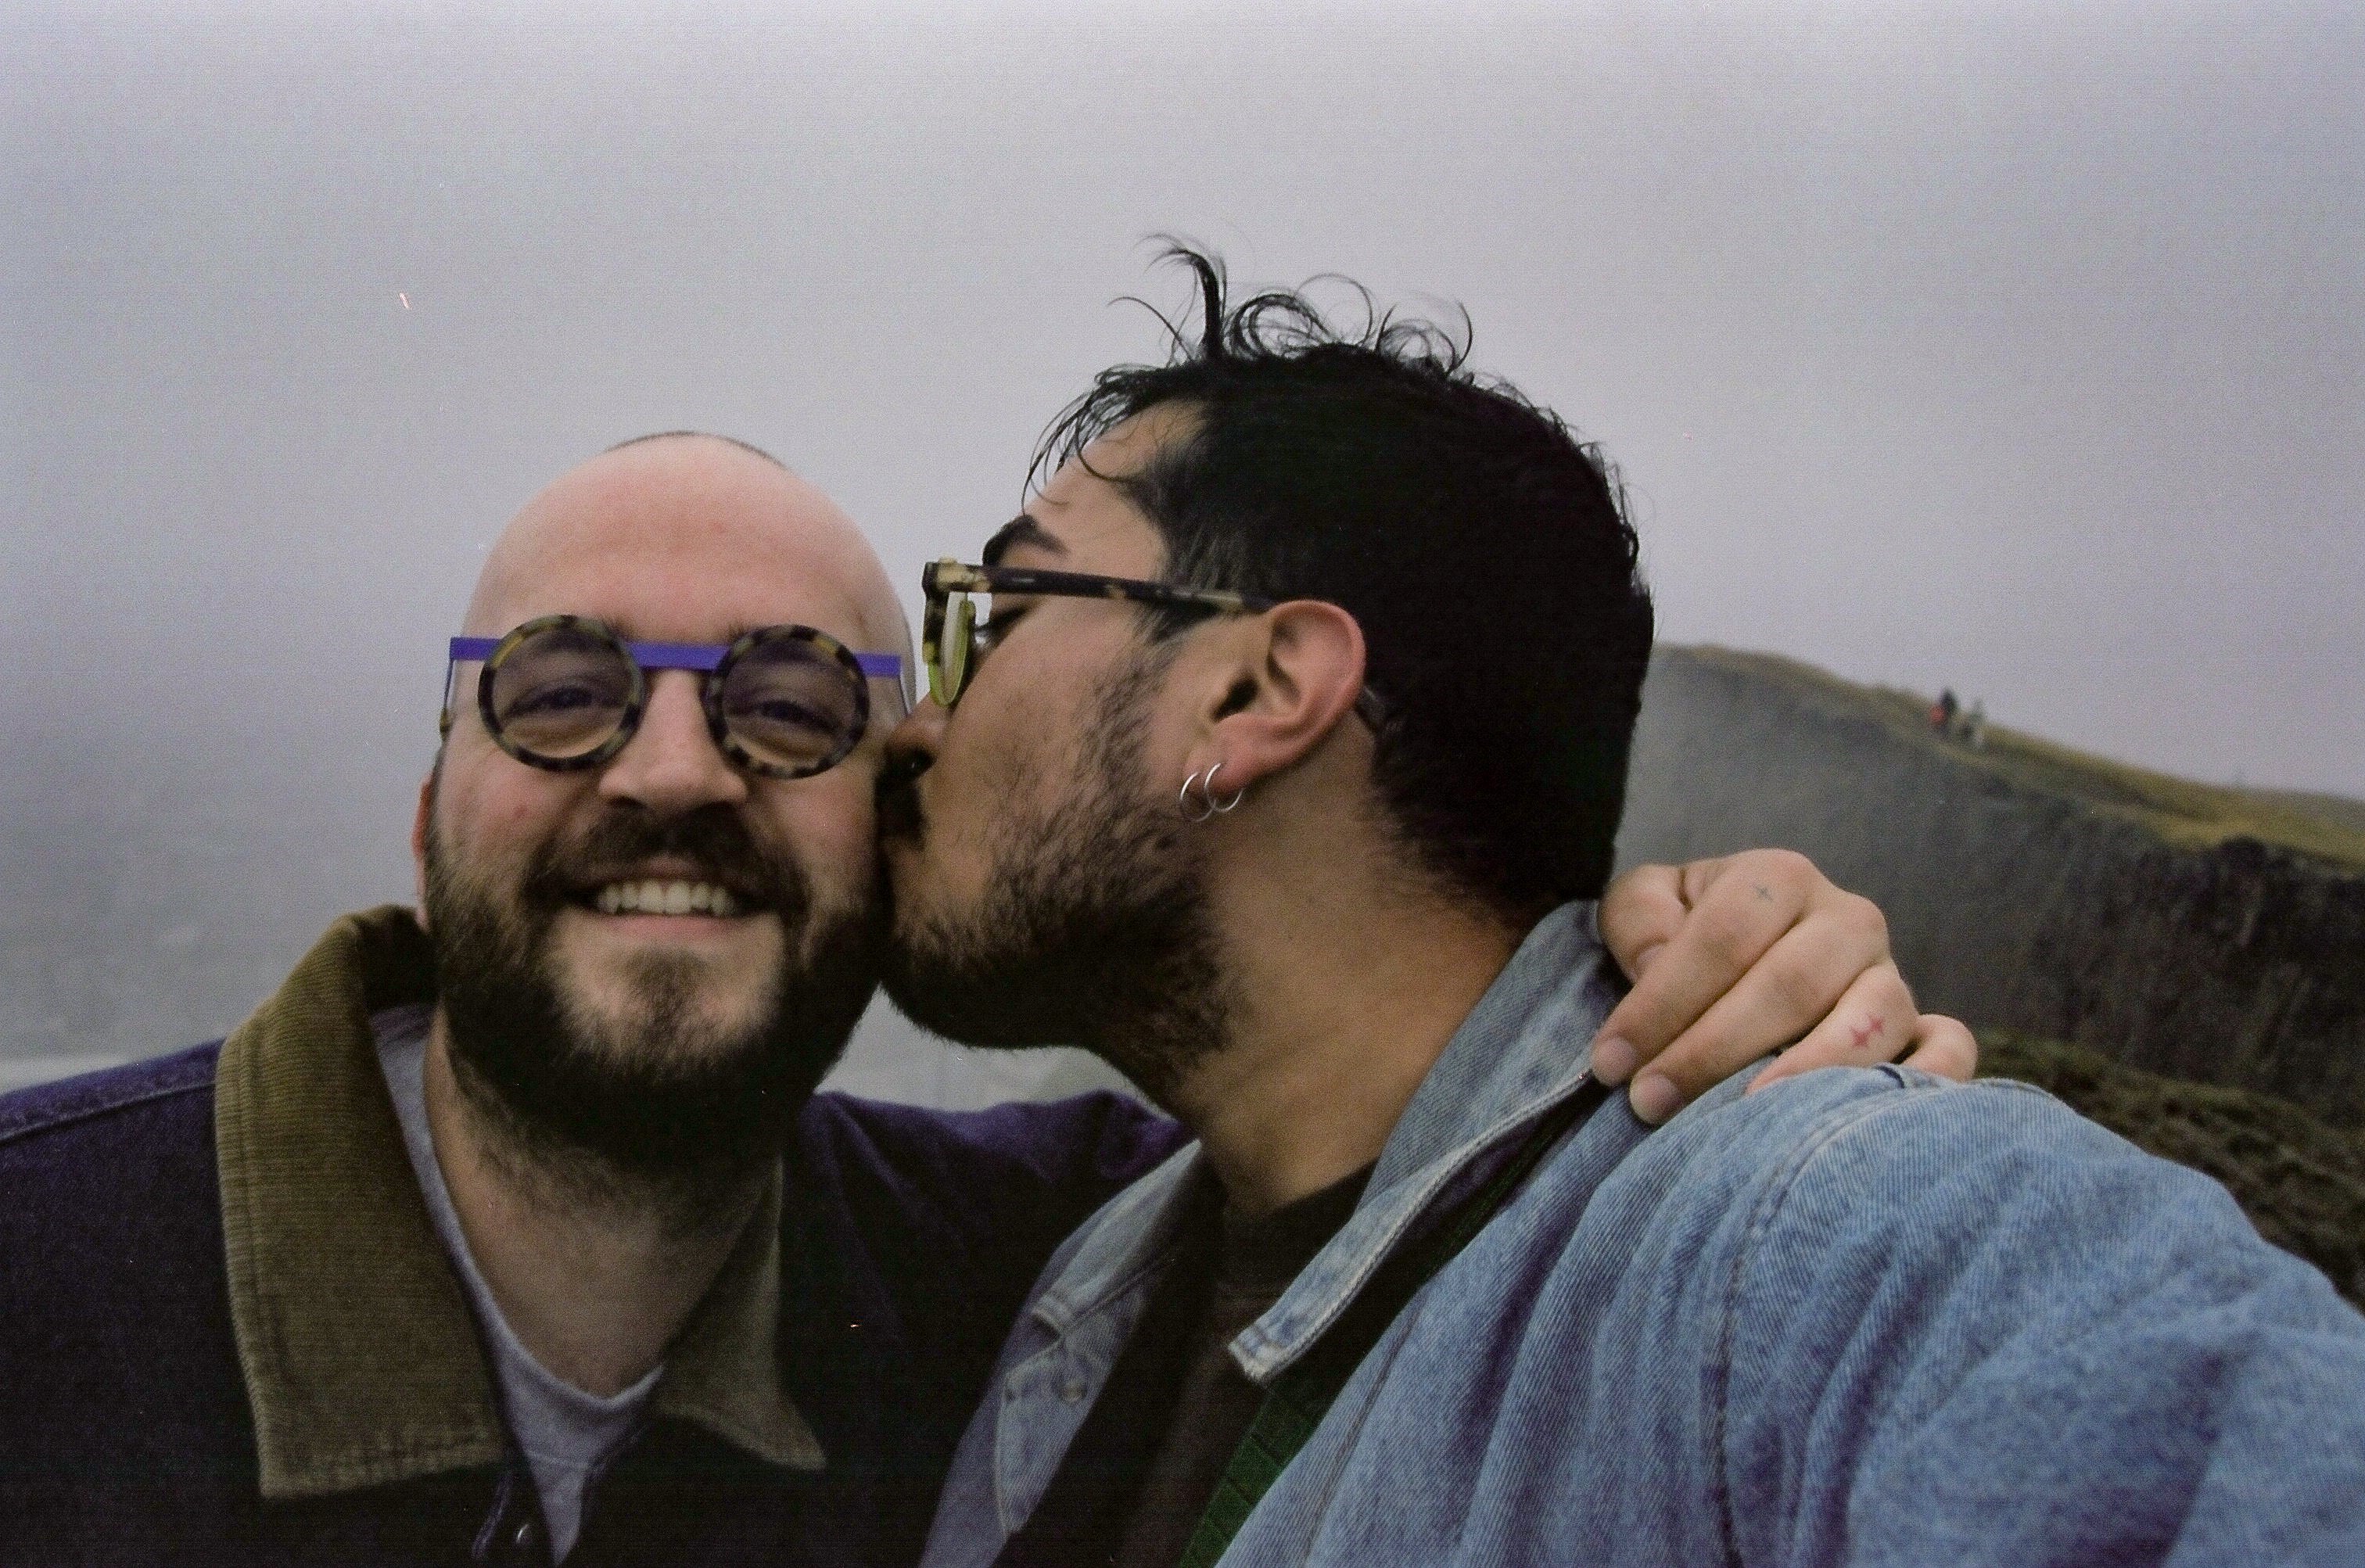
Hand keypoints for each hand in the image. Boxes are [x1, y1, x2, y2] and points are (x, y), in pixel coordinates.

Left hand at [1591, 850, 1976, 1123]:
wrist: (1745, 956)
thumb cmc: (1683, 934)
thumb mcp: (1646, 906)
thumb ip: (1640, 920)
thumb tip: (1656, 963)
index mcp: (1778, 878)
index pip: (1721, 938)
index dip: (1661, 1003)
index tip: (1612, 1062)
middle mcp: (1848, 920)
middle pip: (1788, 985)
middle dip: (1711, 1051)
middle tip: (1651, 1102)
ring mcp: (1892, 976)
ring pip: (1869, 1022)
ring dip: (1803, 1076)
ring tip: (1744, 1119)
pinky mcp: (1924, 1027)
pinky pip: (1948, 1051)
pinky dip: (1925, 1082)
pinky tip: (1863, 1118)